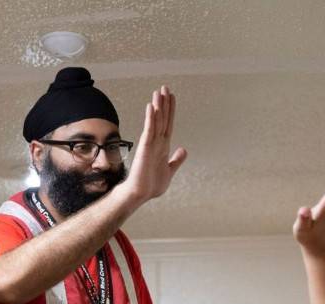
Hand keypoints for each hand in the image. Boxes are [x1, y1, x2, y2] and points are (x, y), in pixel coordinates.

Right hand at [120, 86, 187, 206]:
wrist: (140, 194)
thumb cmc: (152, 184)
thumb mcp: (170, 170)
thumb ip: (176, 160)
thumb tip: (184, 150)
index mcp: (163, 146)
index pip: (168, 124)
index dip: (170, 110)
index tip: (172, 97)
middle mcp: (157, 142)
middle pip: (162, 118)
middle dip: (164, 103)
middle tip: (165, 87)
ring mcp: (150, 144)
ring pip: (155, 121)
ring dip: (157, 106)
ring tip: (158, 91)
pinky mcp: (145, 148)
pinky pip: (149, 130)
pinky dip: (150, 119)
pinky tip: (151, 107)